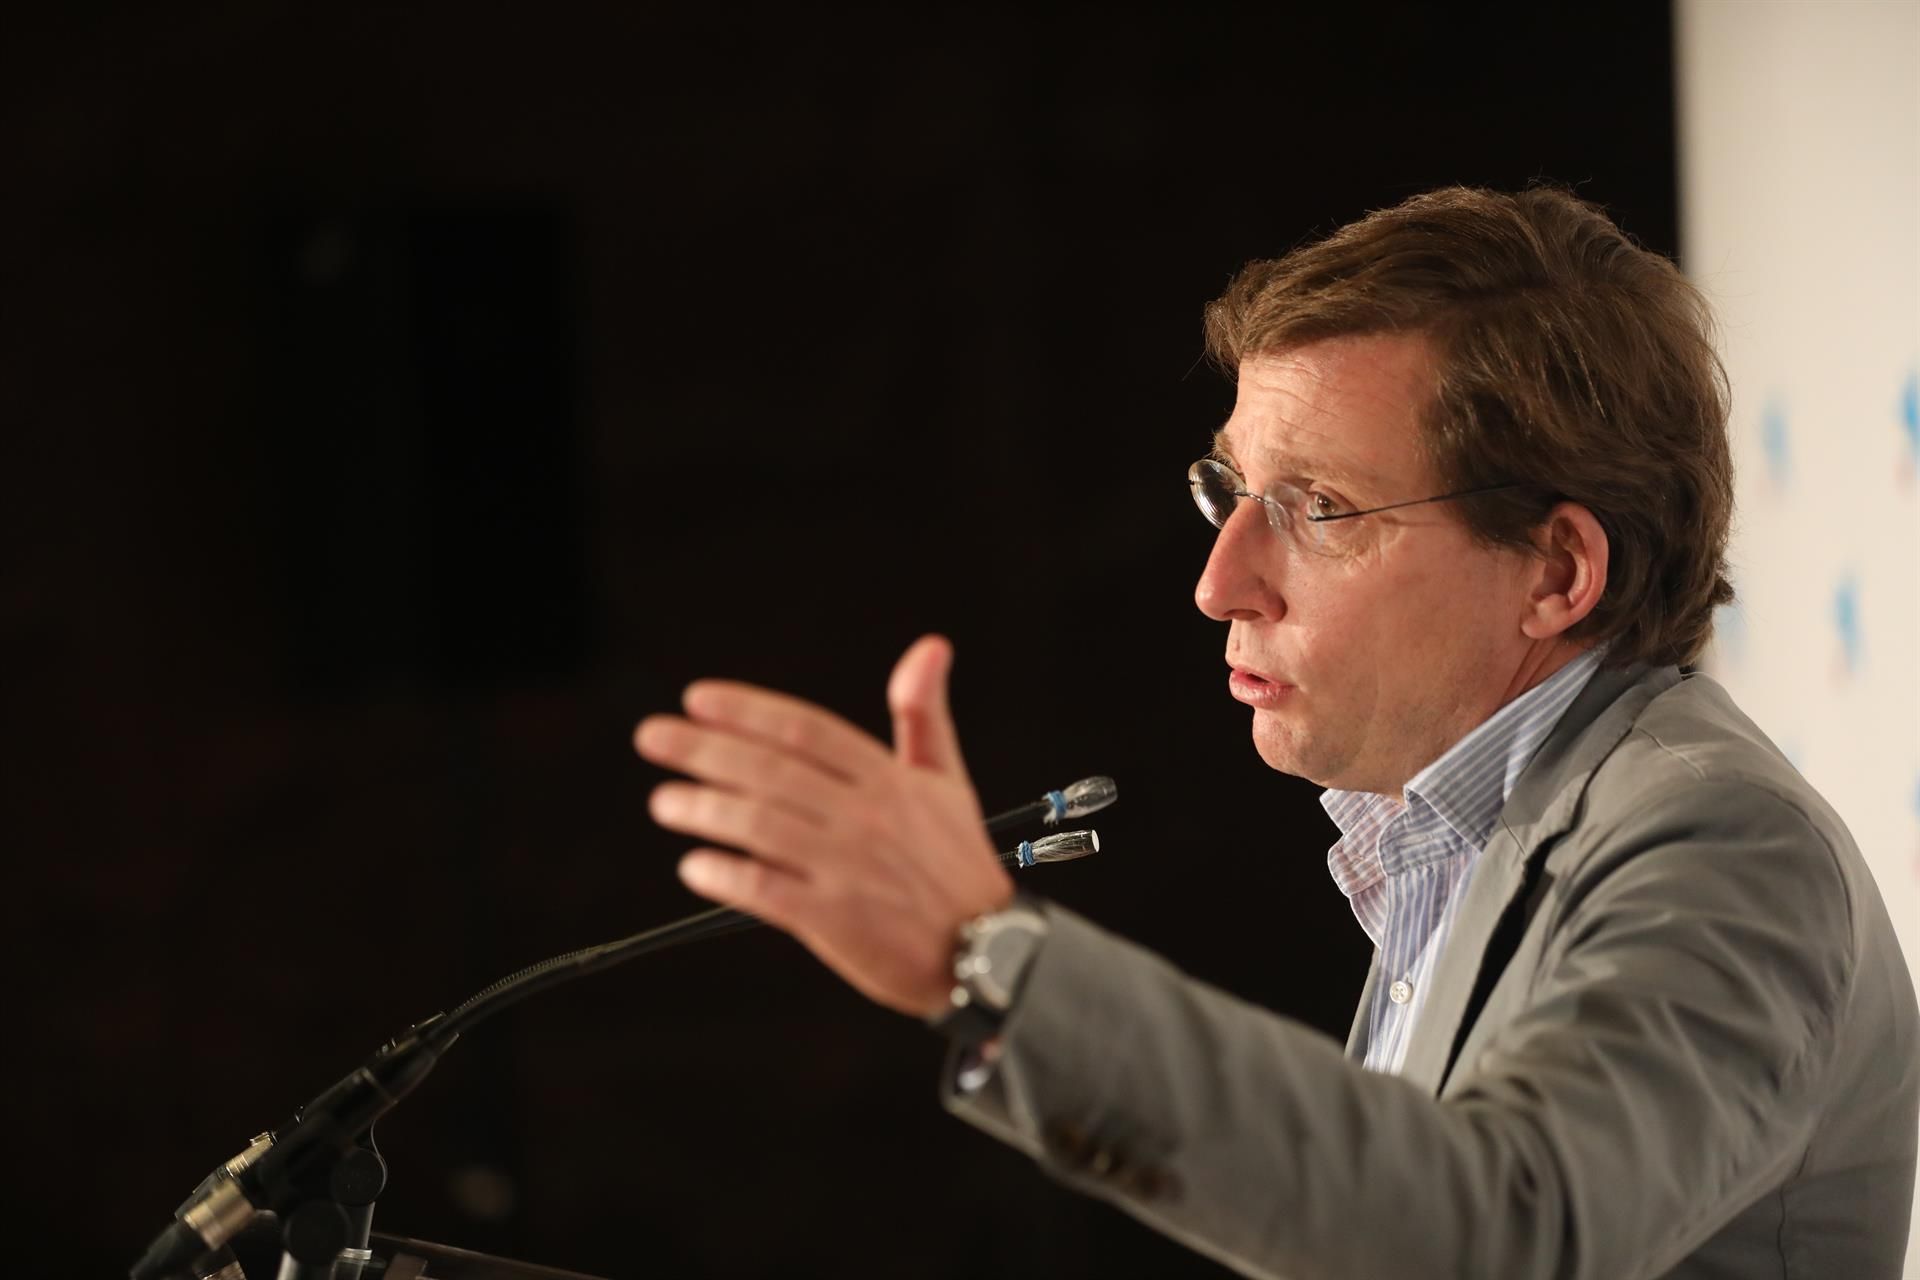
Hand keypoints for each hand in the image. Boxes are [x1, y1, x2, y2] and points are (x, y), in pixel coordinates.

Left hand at [633, 635, 1014, 1017]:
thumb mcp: (947, 780)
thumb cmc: (956, 862)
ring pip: (760, 827)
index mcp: (889, 778)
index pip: (806, 730)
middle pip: (771, 771)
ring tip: (663, 802)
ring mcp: (849, 867)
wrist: (986, 950)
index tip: (696, 699)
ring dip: (704, 810)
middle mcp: (866, 816)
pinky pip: (766, 890)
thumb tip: (930, 646)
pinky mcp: (835, 920)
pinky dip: (726, 875)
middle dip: (705, 750)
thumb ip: (924, 714)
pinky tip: (695, 866)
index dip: (748, 711)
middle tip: (653, 737)